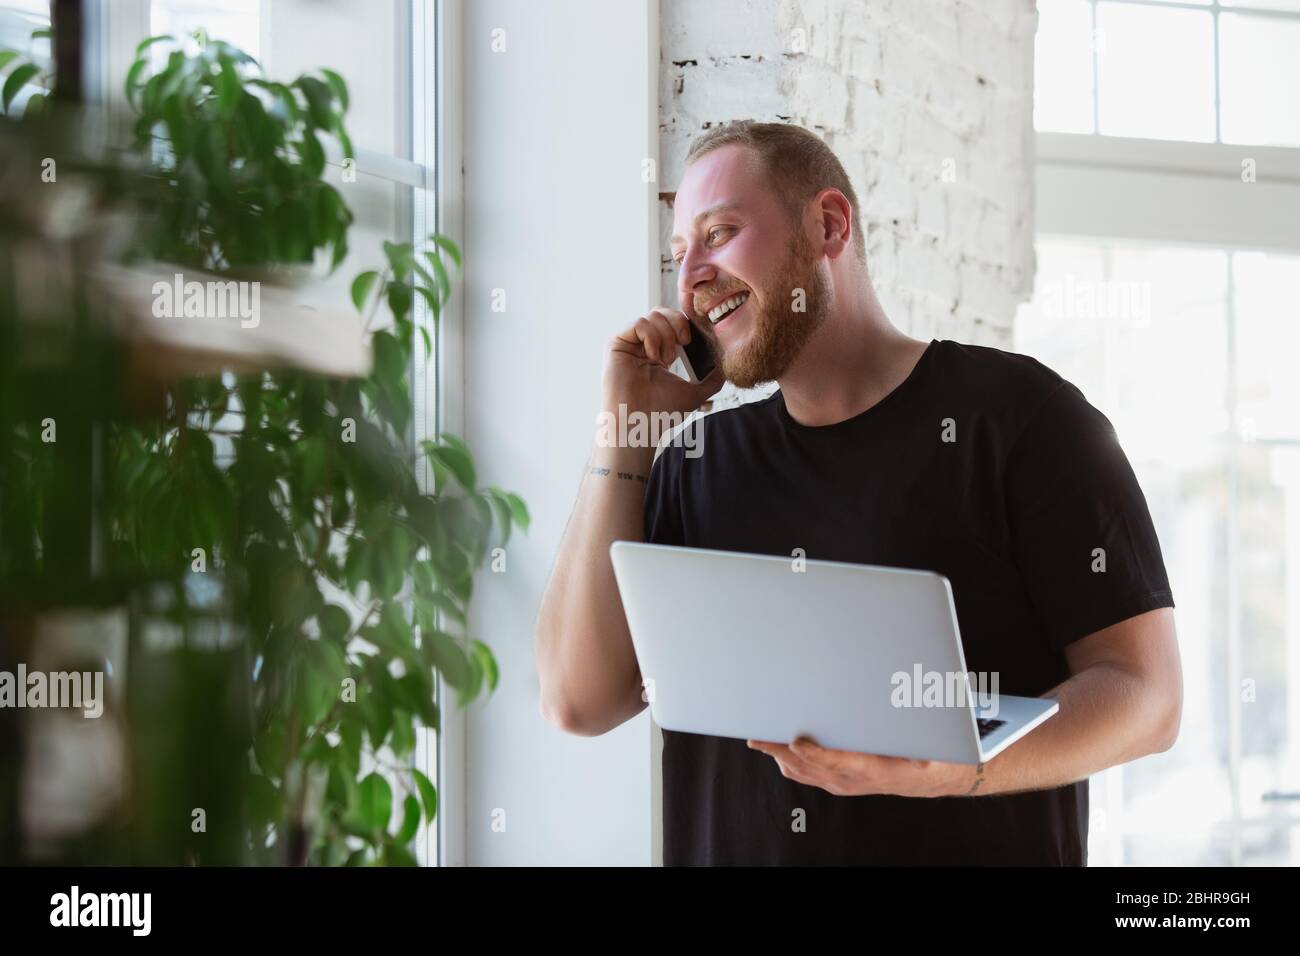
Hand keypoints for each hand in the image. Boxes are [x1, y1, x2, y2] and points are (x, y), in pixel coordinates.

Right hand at [602, 307, 723, 416]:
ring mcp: (629, 344)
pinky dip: (652, 337)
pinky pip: (639, 323)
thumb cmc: (662, 412)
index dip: (686, 323)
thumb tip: (726, 367)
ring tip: (665, 360)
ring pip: (653, 315)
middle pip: (663, 311)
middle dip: (679, 323)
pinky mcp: (616, 343)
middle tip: (684, 343)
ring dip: (666, 336)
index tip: (693, 340)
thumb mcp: (696, 393)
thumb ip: (712, 380)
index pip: (673, 322)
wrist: (640, 423)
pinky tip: (653, 357)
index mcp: (659, 353)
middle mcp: (642, 346)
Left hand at [746, 736, 976, 797]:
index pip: (836, 762)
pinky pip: (807, 775)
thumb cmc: (926, 754)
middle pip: (808, 767)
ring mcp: (842, 783)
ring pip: (803, 772)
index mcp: (871, 769)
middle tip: (758, 734)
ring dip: (779, 756)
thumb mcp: (928, 746)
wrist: (931, 778)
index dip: (813, 753)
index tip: (795, 740)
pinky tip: (778, 749)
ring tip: (760, 738)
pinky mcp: (838, 781)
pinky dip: (789, 763)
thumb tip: (911, 723)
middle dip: (780, 750)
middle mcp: (851, 780)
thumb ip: (917, 738)